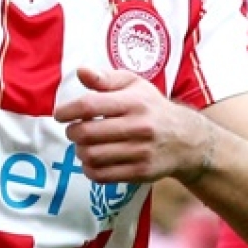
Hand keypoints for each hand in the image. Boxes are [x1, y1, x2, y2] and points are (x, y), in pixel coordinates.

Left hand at [53, 67, 211, 183]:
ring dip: (80, 151)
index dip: (67, 111)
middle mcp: (138, 127)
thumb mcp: (134, 85)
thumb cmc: (152, 108)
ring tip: (84, 144)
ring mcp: (140, 152)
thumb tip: (81, 71)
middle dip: (72, 132)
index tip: (60, 114)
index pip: (89, 106)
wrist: (188, 140)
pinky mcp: (141, 172)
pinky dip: (89, 169)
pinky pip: (102, 175)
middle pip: (86, 133)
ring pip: (91, 156)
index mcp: (133, 102)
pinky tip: (93, 160)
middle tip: (73, 130)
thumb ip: (105, 78)